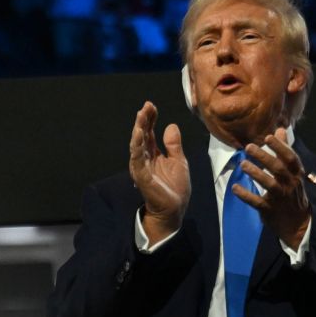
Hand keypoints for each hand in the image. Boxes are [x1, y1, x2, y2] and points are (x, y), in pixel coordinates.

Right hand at [128, 101, 188, 241]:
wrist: (174, 209)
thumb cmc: (175, 188)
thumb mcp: (178, 161)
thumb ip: (174, 144)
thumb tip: (171, 125)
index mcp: (154, 154)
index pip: (150, 132)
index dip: (151, 119)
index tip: (152, 106)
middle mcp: (145, 158)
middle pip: (142, 135)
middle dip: (143, 120)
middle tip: (146, 106)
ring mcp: (142, 166)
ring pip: (137, 144)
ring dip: (138, 129)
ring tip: (141, 116)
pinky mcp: (141, 176)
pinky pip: (137, 158)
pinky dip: (137, 146)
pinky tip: (138, 134)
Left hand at [231, 127, 310, 249]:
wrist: (297, 222)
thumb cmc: (292, 191)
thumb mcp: (293, 172)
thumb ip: (284, 151)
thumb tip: (280, 129)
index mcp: (296, 174)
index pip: (290, 158)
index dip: (280, 147)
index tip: (268, 137)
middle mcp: (290, 184)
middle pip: (278, 169)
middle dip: (264, 157)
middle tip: (249, 147)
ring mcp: (280, 198)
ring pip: (269, 184)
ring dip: (256, 173)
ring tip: (243, 164)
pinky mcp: (270, 210)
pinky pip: (257, 202)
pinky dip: (246, 195)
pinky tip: (235, 188)